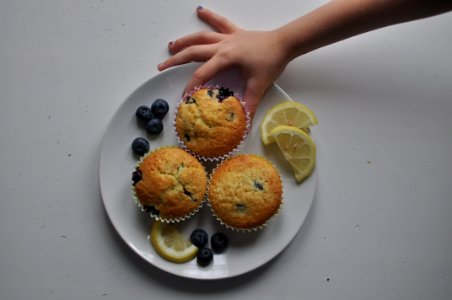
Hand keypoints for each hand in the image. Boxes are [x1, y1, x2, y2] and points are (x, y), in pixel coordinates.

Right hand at [157, 7, 291, 118]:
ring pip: (201, 36)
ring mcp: (228, 37)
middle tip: (161, 67)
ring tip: (171, 45)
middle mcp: (222, 46)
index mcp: (225, 58)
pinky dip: (209, 16)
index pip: (201, 74)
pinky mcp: (235, 33)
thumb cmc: (272, 61)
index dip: (190, 86)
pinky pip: (219, 23)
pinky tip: (200, 10)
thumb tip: (243, 125)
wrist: (285, 42)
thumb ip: (249, 106)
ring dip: (185, 41)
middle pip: (193, 52)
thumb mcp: (258, 86)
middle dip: (175, 60)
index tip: (183, 97)